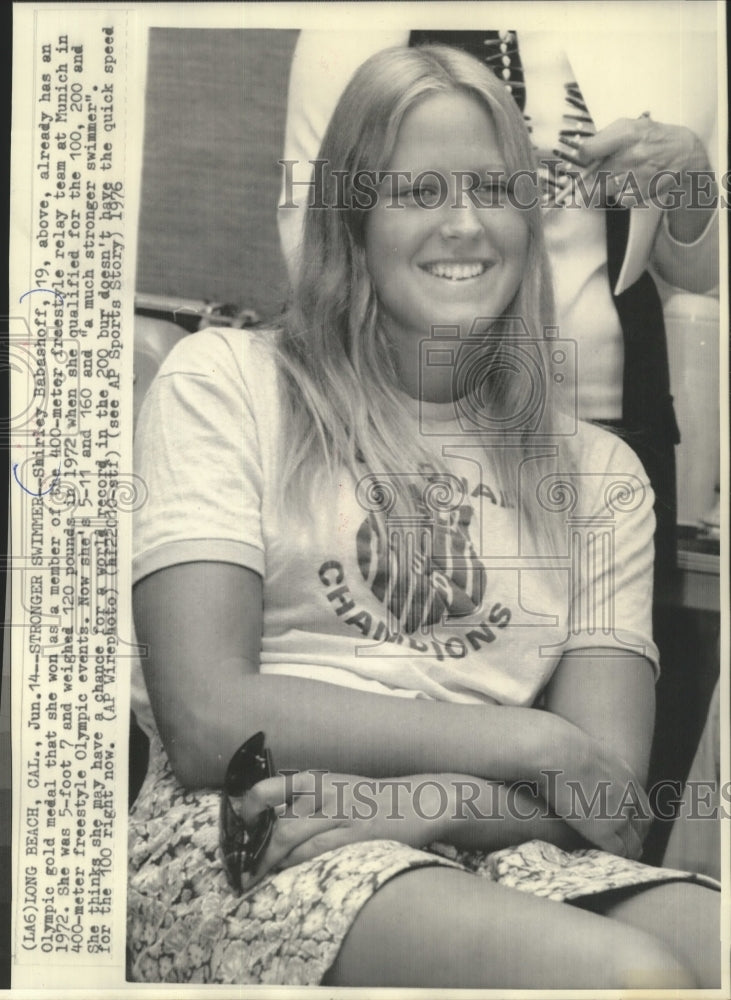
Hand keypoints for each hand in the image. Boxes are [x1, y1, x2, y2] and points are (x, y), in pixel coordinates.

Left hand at [235, 770, 453, 890]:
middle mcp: (326, 794)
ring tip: (258, 879)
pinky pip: (319, 853)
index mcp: (317, 780)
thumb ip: (307, 800)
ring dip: (272, 864)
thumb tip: (270, 820)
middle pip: (278, 825)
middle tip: (243, 870)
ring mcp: (342, 815)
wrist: (418, 799)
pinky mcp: (358, 836)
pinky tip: (291, 874)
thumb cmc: (371, 798)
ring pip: (294, 841)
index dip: (248, 808)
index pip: (269, 788)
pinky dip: (300, 865)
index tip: (240, 826)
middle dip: (256, 852)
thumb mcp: (337, 787)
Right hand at [535, 720, 651, 859]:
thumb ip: (590, 760)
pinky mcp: (604, 829)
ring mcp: (618, 813)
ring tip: (621, 856)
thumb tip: (574, 756)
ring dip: (630, 849)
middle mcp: (628, 794)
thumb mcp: (585, 748)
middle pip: (644, 823)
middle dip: (638, 834)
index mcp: (625, 774)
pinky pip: (618, 850)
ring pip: (634, 841)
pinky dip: (616, 856)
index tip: (628, 824)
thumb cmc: (558, 745)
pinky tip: (607, 857)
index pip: (641, 802)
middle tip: (630, 844)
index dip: (635, 816)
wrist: (557, 752)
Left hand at [562, 116, 713, 216]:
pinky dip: (621, 195)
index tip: (586, 158)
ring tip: (620, 175)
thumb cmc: (653, 137)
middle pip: (593, 175)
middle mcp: (630, 155)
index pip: (587, 150)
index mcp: (625, 134)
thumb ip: (606, 137)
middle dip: (592, 176)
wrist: (685, 152)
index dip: (583, 156)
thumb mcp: (632, 126)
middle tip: (603, 170)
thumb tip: (582, 153)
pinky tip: (631, 184)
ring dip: (606, 185)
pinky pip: (619, 200)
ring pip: (603, 189)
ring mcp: (636, 175)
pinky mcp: (642, 192)